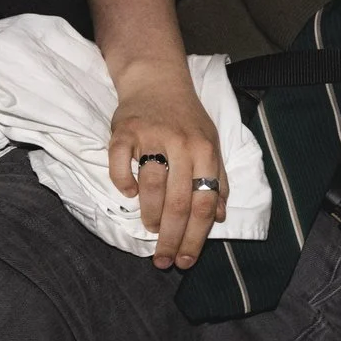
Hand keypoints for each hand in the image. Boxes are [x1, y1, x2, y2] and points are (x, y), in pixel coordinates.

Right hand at [107, 59, 227, 268]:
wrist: (157, 79)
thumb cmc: (187, 117)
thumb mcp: (211, 143)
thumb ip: (218, 179)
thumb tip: (220, 217)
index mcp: (207, 151)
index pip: (204, 203)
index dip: (196, 237)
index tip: (187, 261)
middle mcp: (182, 144)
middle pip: (178, 202)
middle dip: (171, 238)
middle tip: (163, 261)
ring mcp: (152, 136)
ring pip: (151, 186)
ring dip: (150, 215)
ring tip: (151, 229)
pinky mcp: (124, 130)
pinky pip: (120, 163)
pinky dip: (123, 182)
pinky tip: (128, 194)